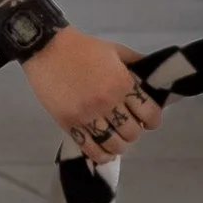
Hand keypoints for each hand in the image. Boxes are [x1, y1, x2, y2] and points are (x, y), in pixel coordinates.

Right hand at [24, 27, 156, 164]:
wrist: (47, 48)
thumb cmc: (82, 47)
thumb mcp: (115, 49)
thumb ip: (136, 62)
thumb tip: (154, 72)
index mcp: (123, 83)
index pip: (149, 114)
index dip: (152, 121)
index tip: (148, 121)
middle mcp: (108, 102)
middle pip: (132, 132)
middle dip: (134, 132)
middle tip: (128, 126)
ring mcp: (88, 115)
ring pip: (113, 144)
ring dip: (119, 145)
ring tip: (116, 140)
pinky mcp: (69, 123)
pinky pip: (90, 148)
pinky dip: (101, 155)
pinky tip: (104, 153)